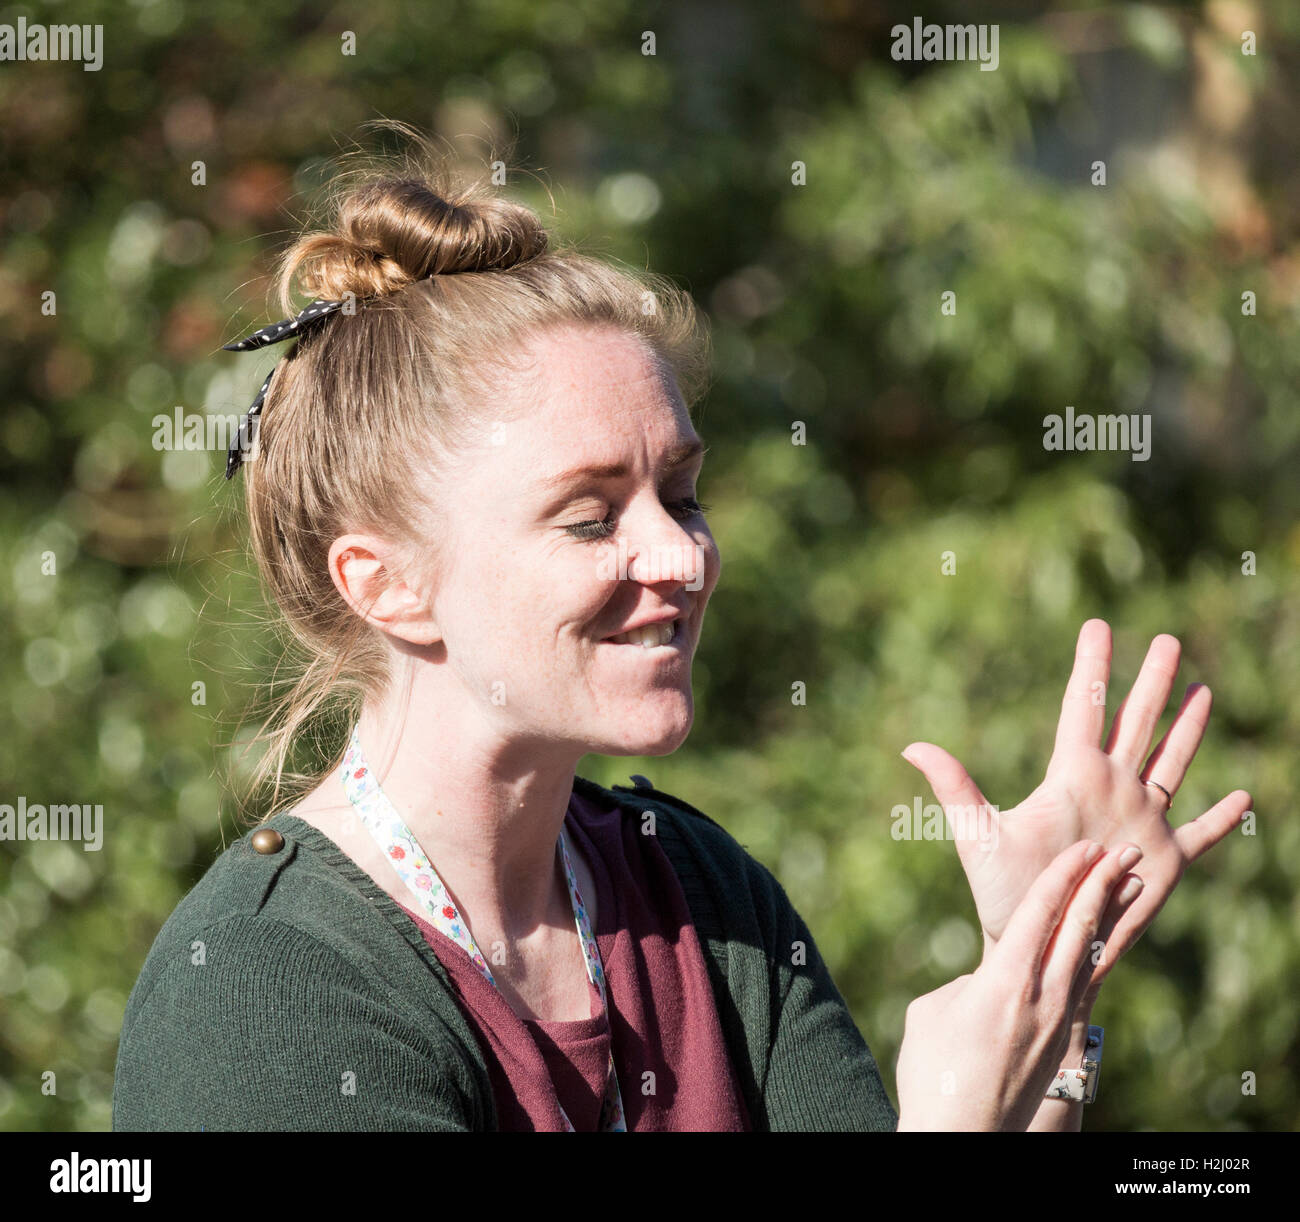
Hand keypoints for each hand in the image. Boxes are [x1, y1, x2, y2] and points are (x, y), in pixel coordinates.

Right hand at [895, 838, 1143, 1130]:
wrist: (959, 1134)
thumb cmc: (932, 1071)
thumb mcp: (935, 1010)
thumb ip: (968, 983)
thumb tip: (984, 983)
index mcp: (1005, 981)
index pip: (1041, 913)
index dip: (1064, 875)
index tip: (1084, 848)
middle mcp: (1040, 998)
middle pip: (1080, 929)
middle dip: (1102, 886)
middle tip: (1123, 853)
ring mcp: (1054, 1023)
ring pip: (1089, 957)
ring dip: (1109, 917)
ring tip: (1129, 887)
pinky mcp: (1056, 1044)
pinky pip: (1081, 986)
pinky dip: (1095, 954)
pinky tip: (1100, 943)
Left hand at [901, 619, 1250, 986]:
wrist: (1035, 940)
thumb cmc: (1004, 890)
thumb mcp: (978, 836)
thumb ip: (954, 788)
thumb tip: (910, 746)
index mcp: (1071, 777)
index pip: (1083, 709)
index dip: (1092, 667)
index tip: (1098, 626)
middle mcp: (1111, 789)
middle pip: (1136, 722)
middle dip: (1153, 682)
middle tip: (1168, 640)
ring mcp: (1140, 821)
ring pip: (1170, 762)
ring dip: (1187, 728)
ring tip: (1201, 689)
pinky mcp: (1165, 861)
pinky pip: (1202, 834)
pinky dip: (1222, 818)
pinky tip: (1243, 797)